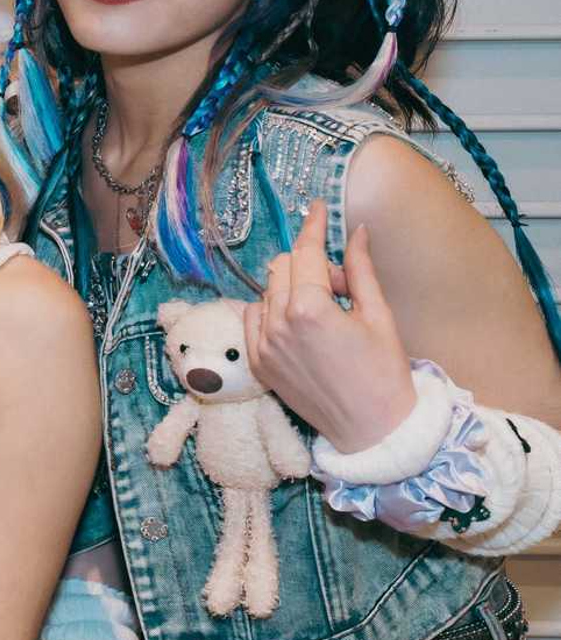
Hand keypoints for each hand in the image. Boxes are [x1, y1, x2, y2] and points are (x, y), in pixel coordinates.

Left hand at [245, 200, 415, 452]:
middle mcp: (277, 324)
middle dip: (310, 266)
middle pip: (283, 266)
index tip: (317, 209)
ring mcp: (262, 345)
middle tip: (341, 287)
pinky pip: (254, 317)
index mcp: (308, 309)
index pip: (304, 252)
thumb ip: (360, 270)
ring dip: (293, 288)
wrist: (372, 430)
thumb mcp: (378, 316)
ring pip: (267, 290)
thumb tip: (356, 232)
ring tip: (327, 311)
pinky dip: (274, 310)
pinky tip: (303, 325)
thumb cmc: (384, 373)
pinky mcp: (257, 362)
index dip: (313, 227)